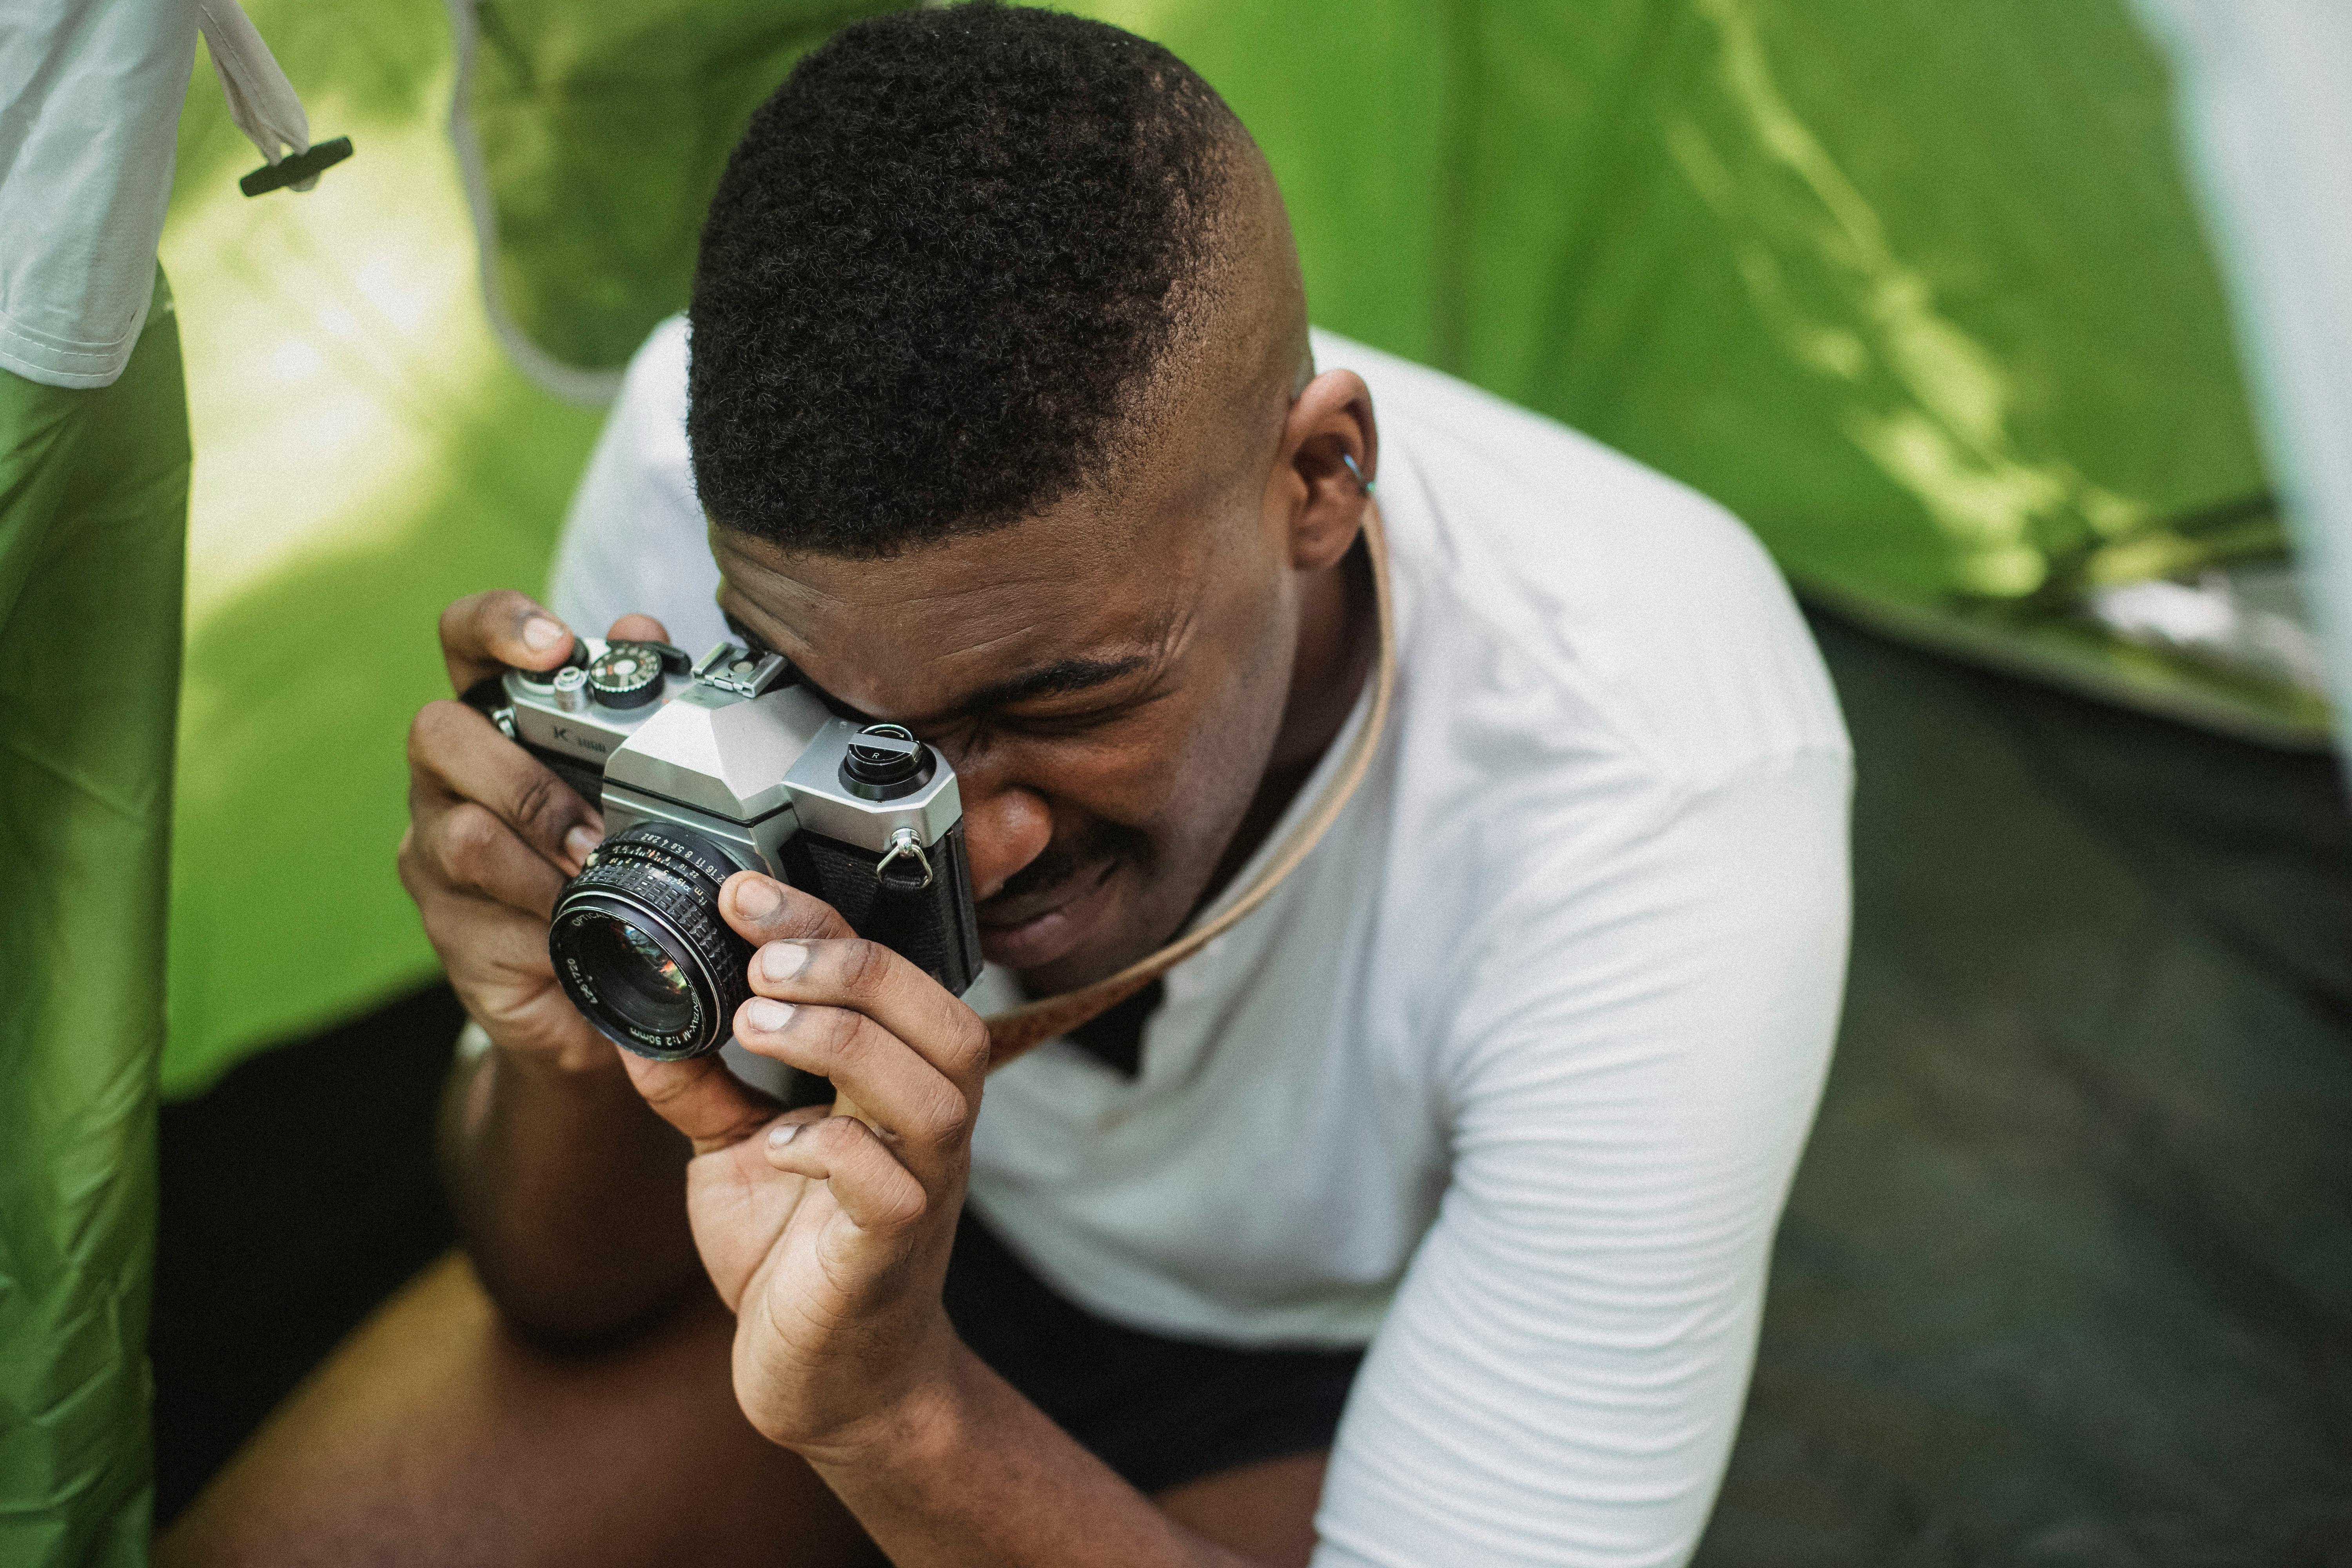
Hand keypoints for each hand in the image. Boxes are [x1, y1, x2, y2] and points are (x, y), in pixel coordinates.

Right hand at [397, 590, 670, 1072]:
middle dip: (523, 778)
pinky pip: (480, 914)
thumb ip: (639, 706)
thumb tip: (639, 630)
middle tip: (590, 827)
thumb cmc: (612, 862)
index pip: (466, 641)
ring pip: (462, 833)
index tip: (554, 643)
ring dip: (540, 859)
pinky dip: (541, 921)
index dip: (498, 626)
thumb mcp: (638, 783)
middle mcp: (448, 777)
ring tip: (594, 880)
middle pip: (438, 734)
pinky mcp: (447, 924)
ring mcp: (434, 851)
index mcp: (496, 722)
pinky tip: (578, 930)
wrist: (600, 985)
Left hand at [619, 870, 991, 1454]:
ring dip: (844, 1041)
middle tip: (759, 963)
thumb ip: (699, 1085)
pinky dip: (831, 1149)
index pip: (892, 975)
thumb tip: (639, 1013)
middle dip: (851, 968)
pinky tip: (774, 1142)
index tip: (741, 895)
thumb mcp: (730, 1153)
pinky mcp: (893, 1252)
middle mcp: (928, 1127)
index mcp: (898, 1084)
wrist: (828, 1383)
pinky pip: (890, 1186)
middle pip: (942, 1017)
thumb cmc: (792, 1256)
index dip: (822, 925)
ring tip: (758, 1023)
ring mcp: (924, 1189)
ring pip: (933, 1089)